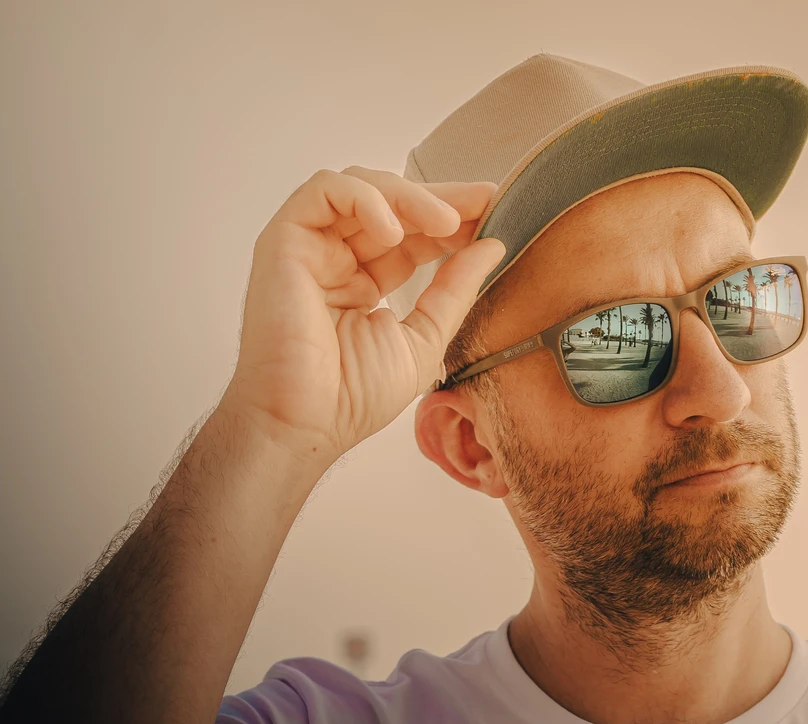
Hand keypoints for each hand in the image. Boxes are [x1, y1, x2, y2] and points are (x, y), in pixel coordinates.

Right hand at [219, 166, 504, 468]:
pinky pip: (324, 192)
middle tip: (483, 200)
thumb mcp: (424, 340)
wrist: (307, 421)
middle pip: (389, 205)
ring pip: (360, 188)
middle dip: (440, 199)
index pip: (411, 237)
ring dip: (408, 197)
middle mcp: (335, 260)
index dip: (451, 222)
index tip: (493, 212)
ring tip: (446, 223)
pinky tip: (394, 231)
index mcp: (364, 284)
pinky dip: (365, 199)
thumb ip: (454, 292)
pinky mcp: (284, 240)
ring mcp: (309, 247)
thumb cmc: (353, 397)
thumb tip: (491, 247)